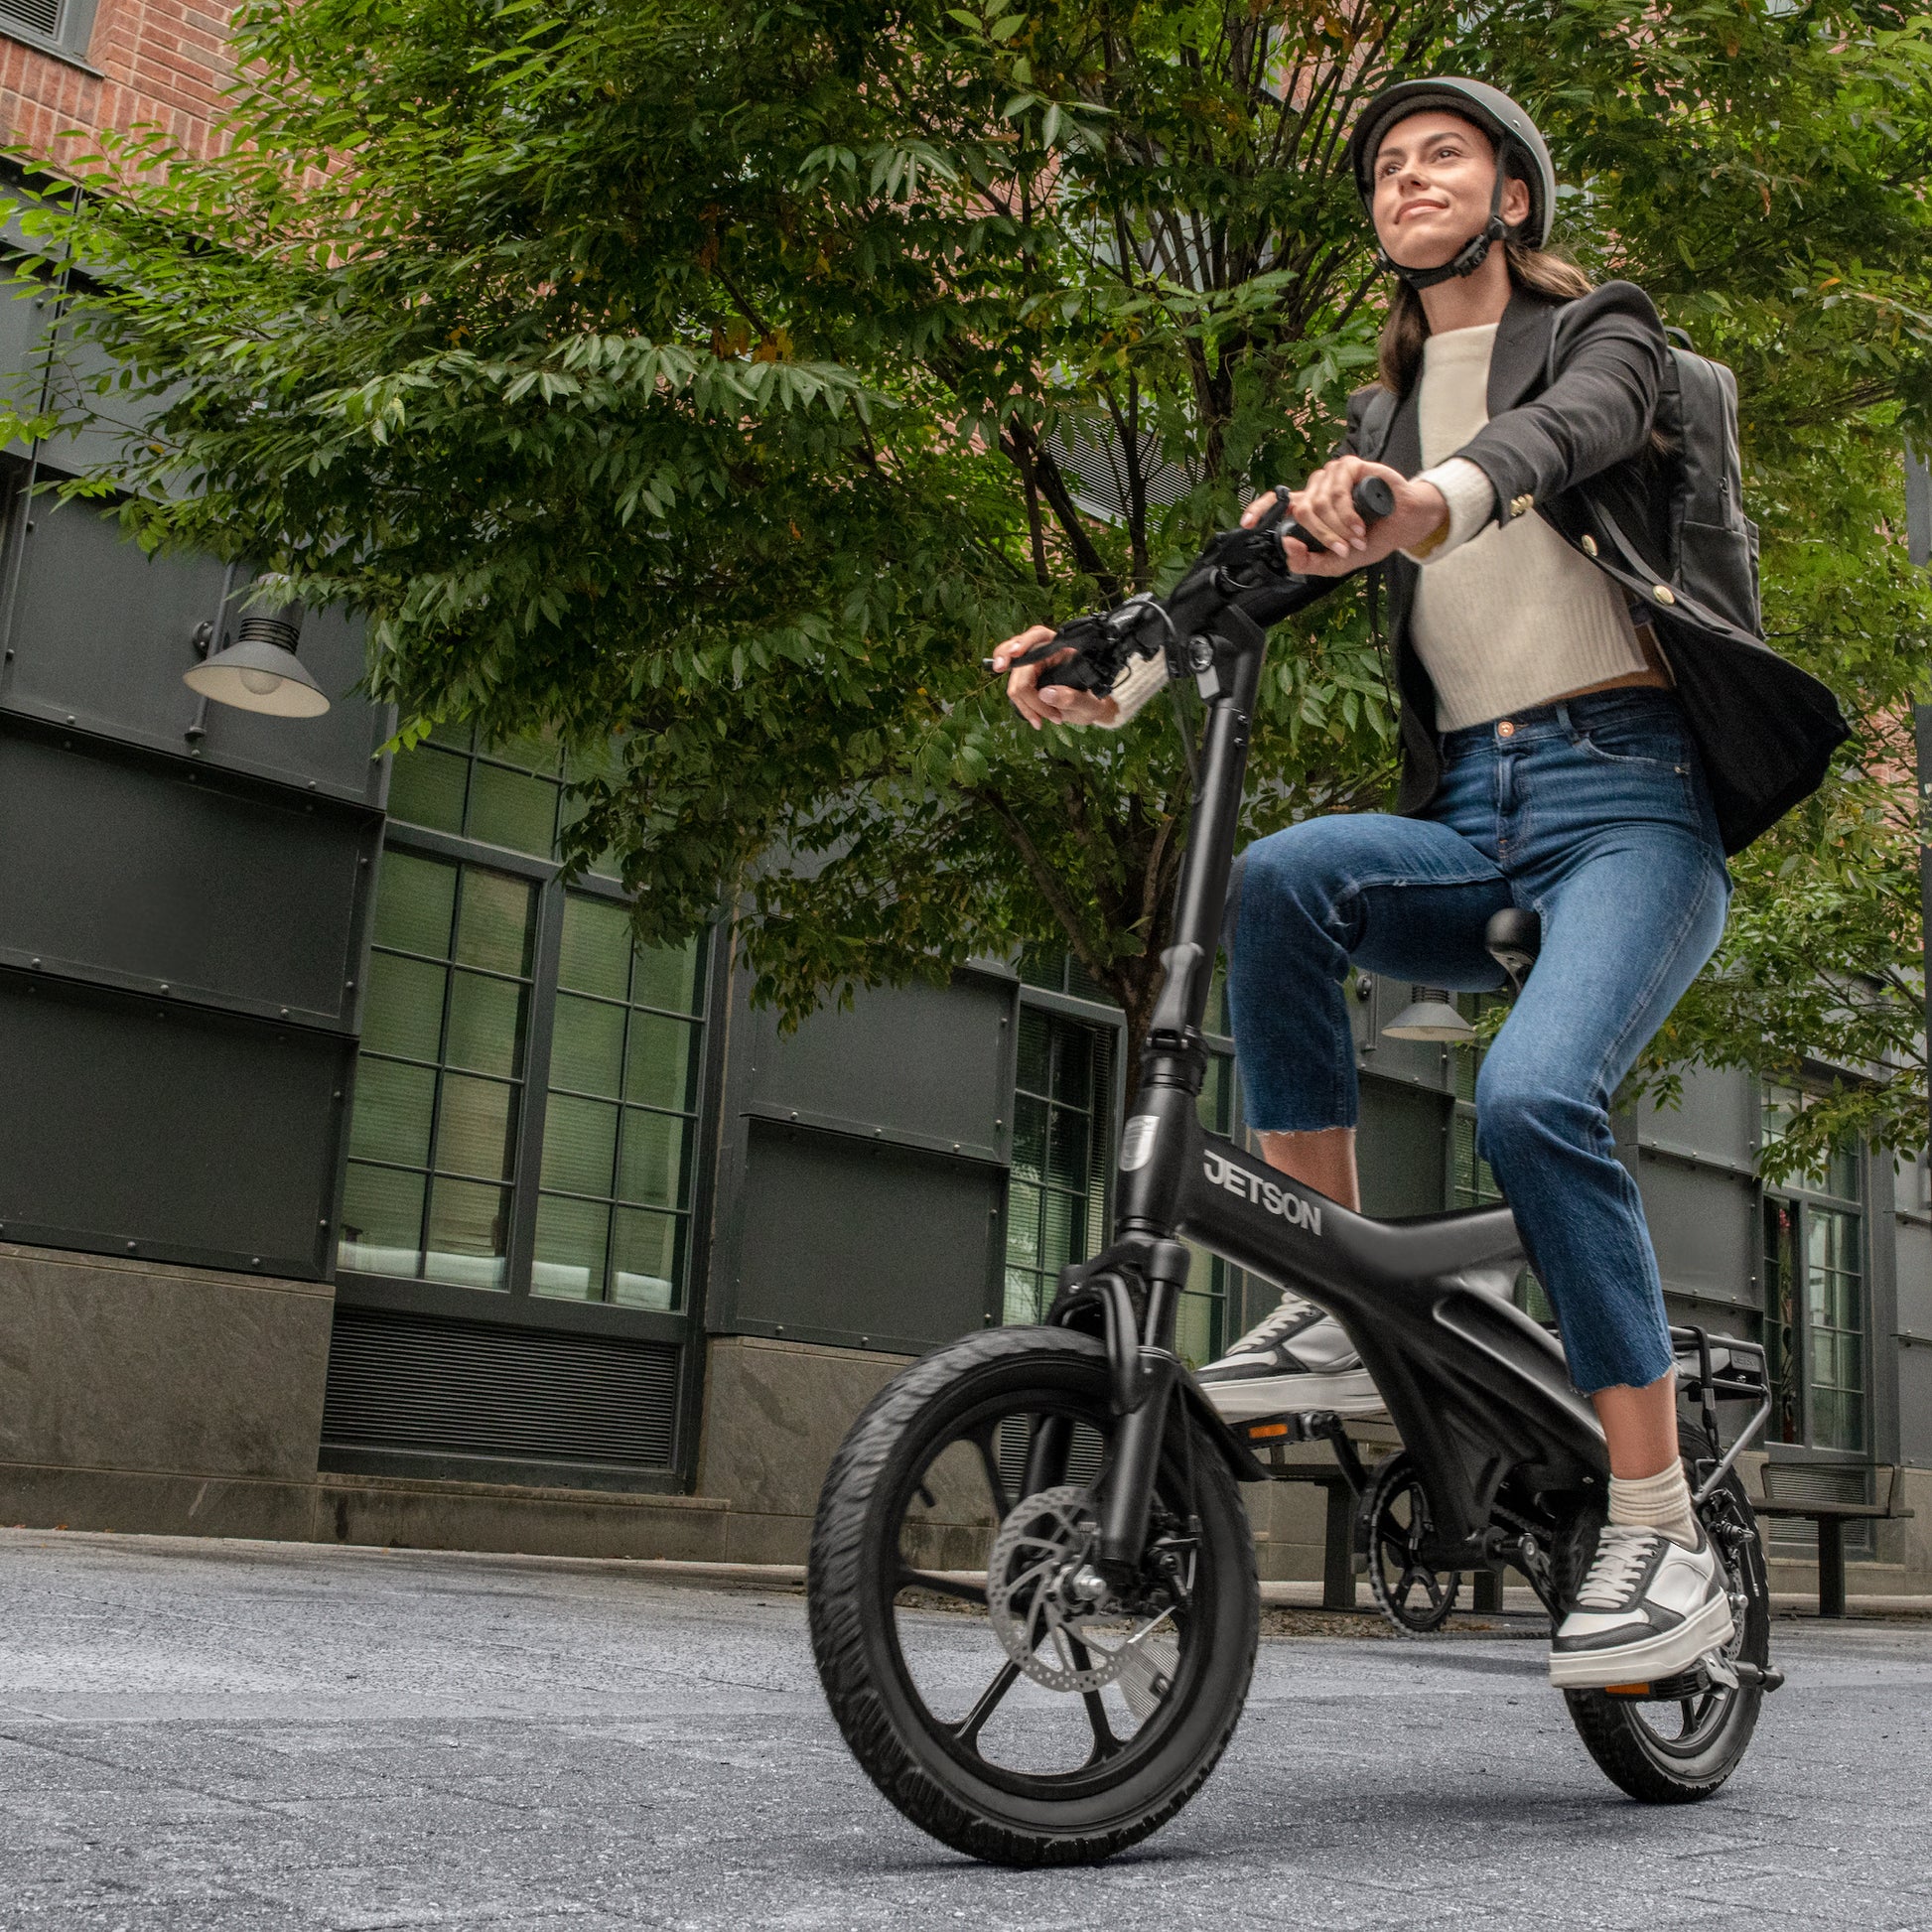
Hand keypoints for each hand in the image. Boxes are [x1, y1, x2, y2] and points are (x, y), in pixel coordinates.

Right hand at [990, 625, 1120, 729]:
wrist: (1088, 710)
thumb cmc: (1093, 701)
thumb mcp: (1089, 703)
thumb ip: (1072, 698)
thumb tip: (1045, 693)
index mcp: (1061, 649)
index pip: (1038, 635)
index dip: (1024, 642)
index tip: (1015, 653)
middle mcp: (1044, 655)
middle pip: (1019, 661)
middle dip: (1017, 682)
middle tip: (1009, 693)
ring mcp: (1032, 668)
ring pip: (1014, 682)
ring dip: (1026, 704)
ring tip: (1044, 720)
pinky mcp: (1026, 682)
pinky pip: (1015, 692)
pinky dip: (1023, 708)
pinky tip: (1036, 719)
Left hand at [1240, 457, 1449, 577]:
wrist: (1403, 525)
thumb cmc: (1370, 539)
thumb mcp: (1334, 562)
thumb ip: (1307, 562)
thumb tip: (1286, 544)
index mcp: (1308, 508)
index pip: (1276, 503)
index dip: (1259, 511)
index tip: (1246, 524)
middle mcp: (1316, 489)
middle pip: (1302, 511)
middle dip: (1322, 536)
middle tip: (1343, 550)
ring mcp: (1332, 475)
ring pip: (1320, 504)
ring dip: (1339, 528)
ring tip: (1357, 538)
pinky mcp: (1349, 466)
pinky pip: (1338, 493)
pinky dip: (1348, 515)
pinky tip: (1361, 524)